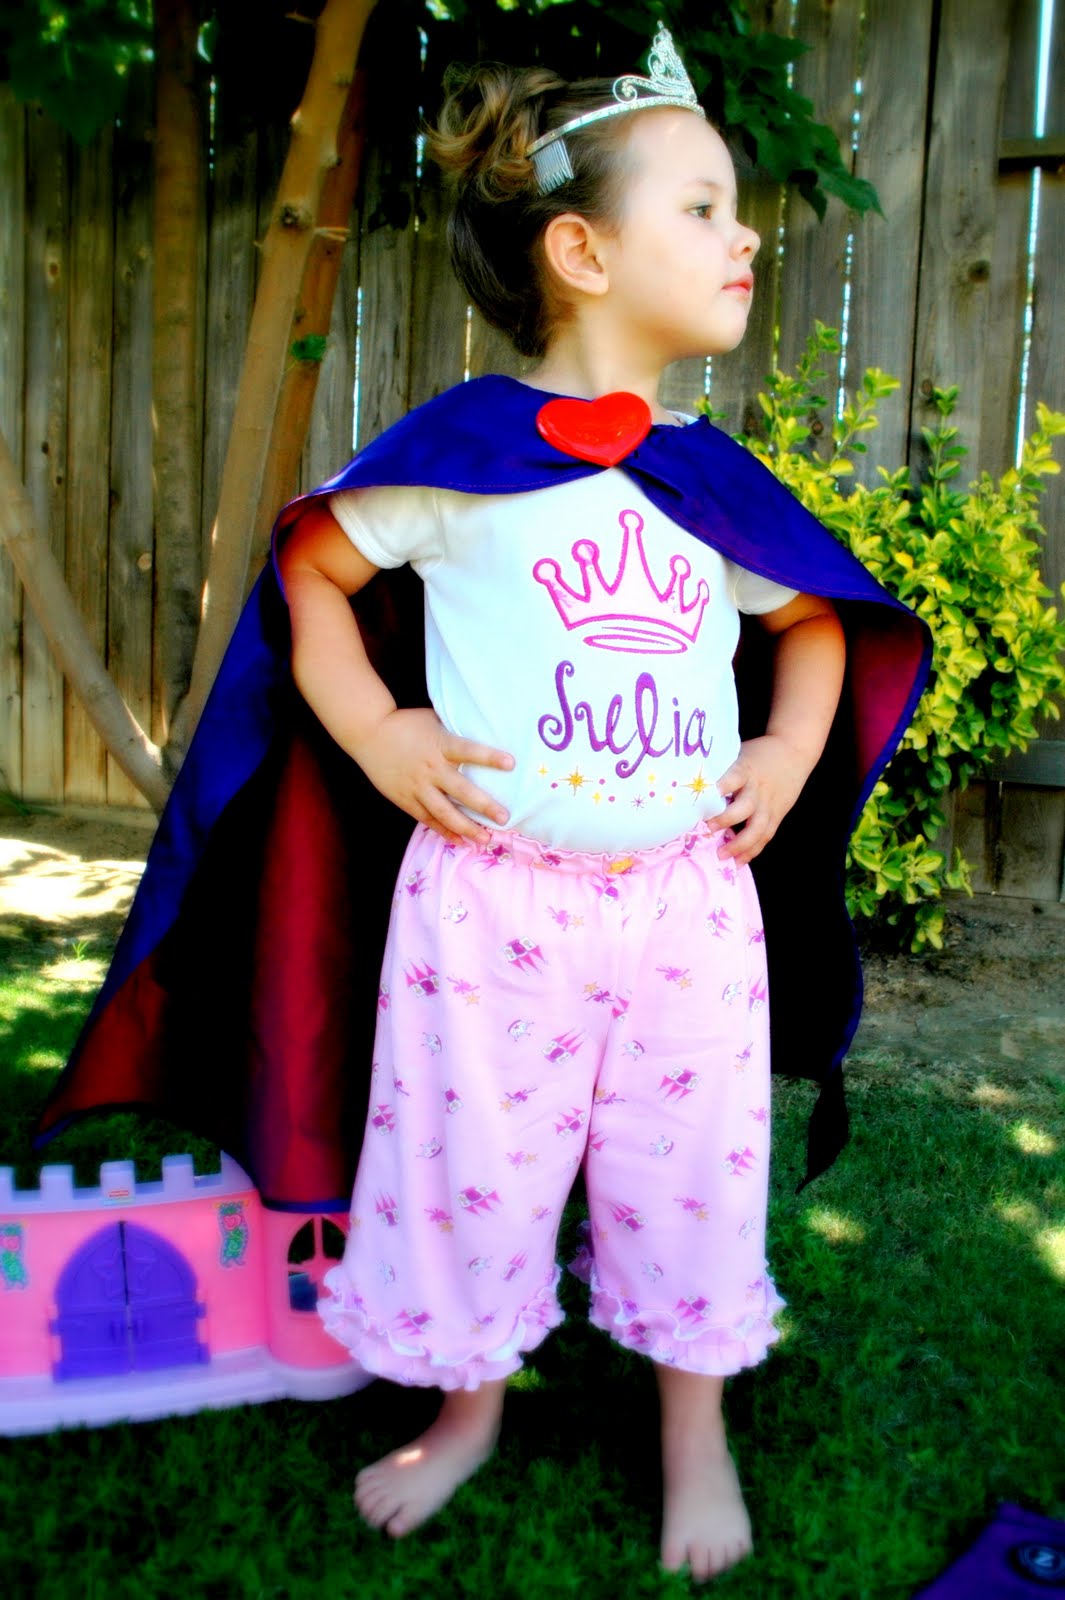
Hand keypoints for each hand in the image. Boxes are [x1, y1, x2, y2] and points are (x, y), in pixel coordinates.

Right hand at [351, 707, 514, 845]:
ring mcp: (417, 786)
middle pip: (461, 790)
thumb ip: (453, 733)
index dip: (489, 757)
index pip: (468, 750)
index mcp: (440, 744)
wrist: (368, 733)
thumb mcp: (433, 721)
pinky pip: (427, 819)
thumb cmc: (406, 723)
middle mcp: (431, 767)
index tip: (511, 764)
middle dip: (484, 805)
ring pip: (444, 812)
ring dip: (466, 827)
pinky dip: (444, 831)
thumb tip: (484, 735)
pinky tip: (460, 841)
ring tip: (485, 839)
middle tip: (504, 818)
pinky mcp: (405, 799)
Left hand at [708, 735, 809, 865]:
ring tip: (722, 855)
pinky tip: (738, 861)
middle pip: (745, 807)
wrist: (794, 751)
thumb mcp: (740, 753)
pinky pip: (765, 836)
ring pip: (757, 828)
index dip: (721, 786)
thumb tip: (689, 781)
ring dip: (739, 844)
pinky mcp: (777, 815)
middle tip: (708, 828)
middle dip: (726, 820)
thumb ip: (722, 768)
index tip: (704, 796)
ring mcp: (769, 804)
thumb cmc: (759, 753)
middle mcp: (758, 789)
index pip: (734, 777)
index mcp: (746, 769)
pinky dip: (752, 851)